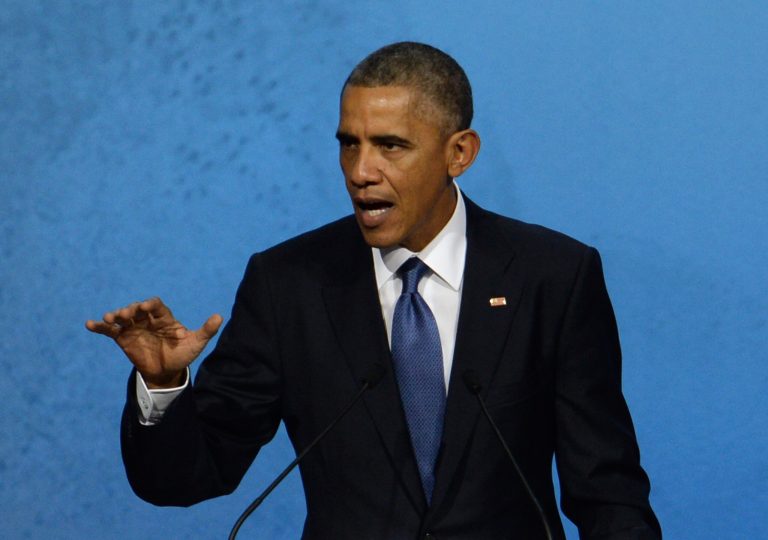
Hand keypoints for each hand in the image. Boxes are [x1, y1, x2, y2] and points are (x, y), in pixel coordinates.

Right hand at [86, 297, 222, 387]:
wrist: (167, 372)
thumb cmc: (182, 354)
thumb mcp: (196, 343)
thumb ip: (206, 331)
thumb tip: (219, 317)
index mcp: (164, 318)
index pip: (157, 307)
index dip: (152, 305)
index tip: (148, 306)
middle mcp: (147, 319)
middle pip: (137, 309)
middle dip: (131, 309)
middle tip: (126, 313)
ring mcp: (134, 328)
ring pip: (123, 318)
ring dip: (115, 315)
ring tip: (109, 318)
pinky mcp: (123, 338)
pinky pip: (109, 331)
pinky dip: (99, 327)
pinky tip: (89, 324)